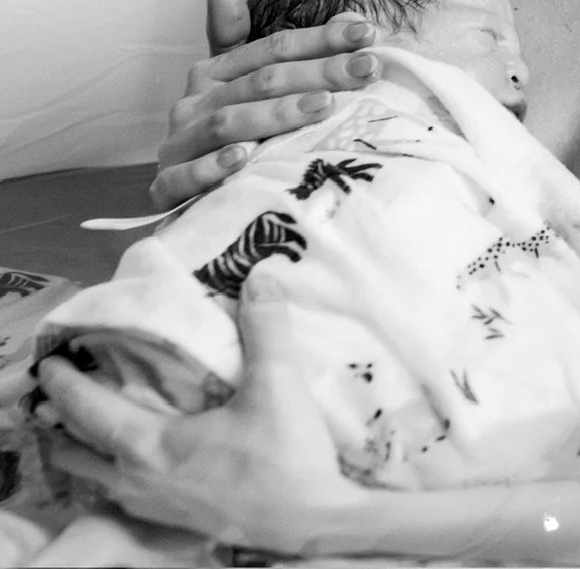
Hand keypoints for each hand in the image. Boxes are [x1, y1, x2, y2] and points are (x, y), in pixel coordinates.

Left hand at [35, 265, 365, 551]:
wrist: (311, 522)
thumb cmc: (286, 458)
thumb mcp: (278, 385)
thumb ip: (265, 329)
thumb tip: (260, 277)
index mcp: (151, 444)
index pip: (89, 409)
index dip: (64, 384)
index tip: (48, 363)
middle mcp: (138, 478)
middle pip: (76, 452)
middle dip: (59, 423)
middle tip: (55, 396)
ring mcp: (151, 505)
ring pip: (94, 478)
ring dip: (81, 451)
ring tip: (80, 430)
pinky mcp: (171, 520)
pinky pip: (118, 494)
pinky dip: (106, 474)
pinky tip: (126, 466)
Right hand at [148, 0, 382, 210]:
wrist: (185, 203)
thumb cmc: (226, 140)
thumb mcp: (244, 89)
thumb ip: (265, 48)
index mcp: (213, 75)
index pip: (273, 49)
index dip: (322, 39)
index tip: (369, 35)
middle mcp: (193, 105)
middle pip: (260, 82)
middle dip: (318, 72)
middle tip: (367, 68)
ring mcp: (177, 146)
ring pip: (228, 123)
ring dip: (277, 114)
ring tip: (324, 106)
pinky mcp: (167, 187)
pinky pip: (187, 176)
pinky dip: (215, 166)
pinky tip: (245, 159)